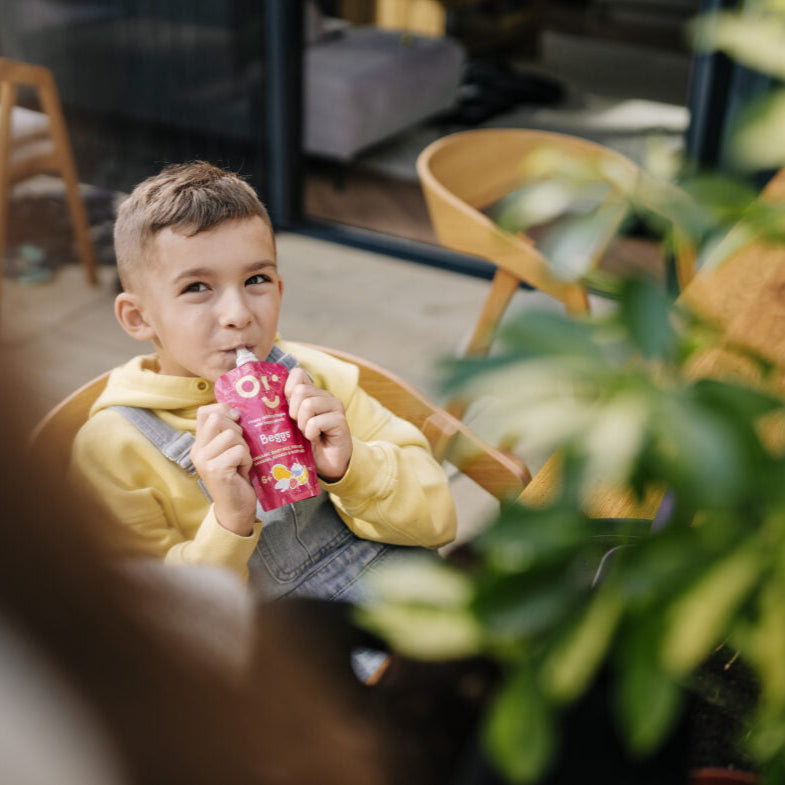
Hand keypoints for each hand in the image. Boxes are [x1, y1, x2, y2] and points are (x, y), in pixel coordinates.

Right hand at [191, 403, 256, 535]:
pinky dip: (247, 460)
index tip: (236, 418)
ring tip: (241, 462)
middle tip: (241, 448)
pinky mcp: (216, 470)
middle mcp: (197, 451)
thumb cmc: (237, 477)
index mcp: (199, 444)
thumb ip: (227, 433)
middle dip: (237, 430)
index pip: (204, 412)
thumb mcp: (229, 451)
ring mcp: (204, 460)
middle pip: (218, 419)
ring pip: (231, 435)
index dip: (223, 409)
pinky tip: (243, 472)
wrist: (235, 509)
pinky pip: (239, 451)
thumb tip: (238, 411)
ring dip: (244, 447)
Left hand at [285, 368, 351, 481]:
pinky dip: (311, 433)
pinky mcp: (340, 421)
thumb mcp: (290, 424)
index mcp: (312, 393)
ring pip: (308, 404)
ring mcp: (335, 406)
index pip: (298, 374)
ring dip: (302, 424)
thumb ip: (281, 409)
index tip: (287, 407)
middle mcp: (325, 396)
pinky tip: (316, 439)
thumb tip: (258, 401)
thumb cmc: (306, 444)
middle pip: (300, 390)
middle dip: (293, 411)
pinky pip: (316, 422)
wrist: (326, 464)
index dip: (287, 388)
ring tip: (306, 433)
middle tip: (297, 426)